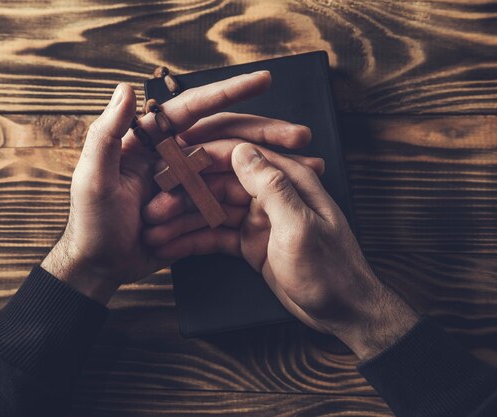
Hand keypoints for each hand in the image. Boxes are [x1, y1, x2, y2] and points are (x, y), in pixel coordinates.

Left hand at [42, 71, 311, 304]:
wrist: (99, 268)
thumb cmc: (91, 223)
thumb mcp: (94, 178)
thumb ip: (107, 134)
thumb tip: (125, 87)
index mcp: (151, 140)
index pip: (194, 109)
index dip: (229, 92)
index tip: (263, 80)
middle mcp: (173, 155)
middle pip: (226, 136)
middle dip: (265, 133)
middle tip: (301, 136)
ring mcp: (187, 183)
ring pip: (235, 166)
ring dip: (271, 165)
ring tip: (311, 167)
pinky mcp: (196, 208)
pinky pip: (229, 198)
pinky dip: (255, 197)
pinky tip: (285, 196)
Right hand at [144, 143, 417, 359]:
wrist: (344, 312)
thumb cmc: (330, 270)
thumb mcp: (299, 228)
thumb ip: (271, 187)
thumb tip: (243, 150)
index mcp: (286, 181)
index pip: (239, 158)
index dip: (203, 160)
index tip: (170, 166)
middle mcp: (269, 195)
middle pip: (218, 186)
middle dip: (185, 196)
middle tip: (153, 210)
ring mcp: (257, 219)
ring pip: (212, 212)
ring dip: (182, 221)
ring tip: (152, 232)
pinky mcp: (250, 243)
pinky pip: (216, 237)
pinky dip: (194, 242)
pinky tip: (168, 247)